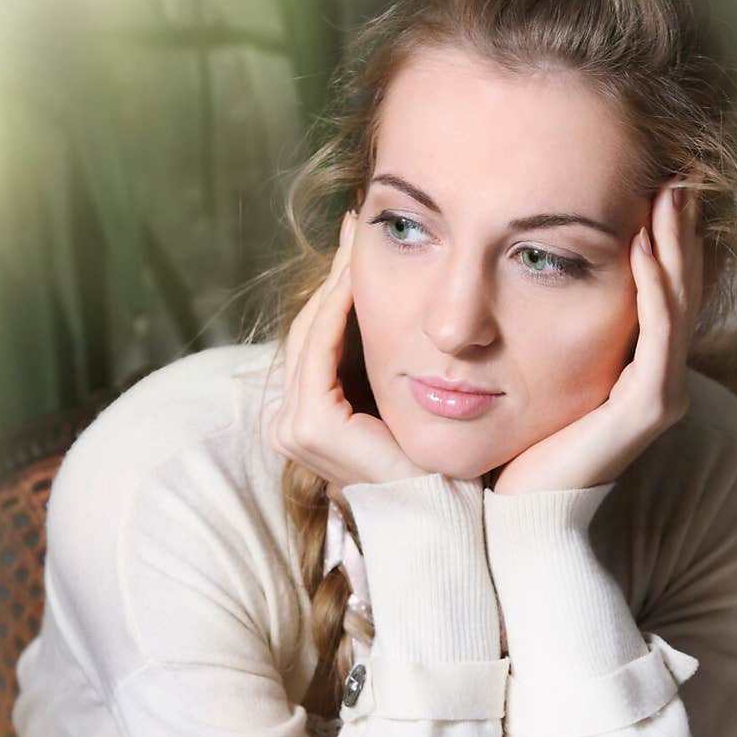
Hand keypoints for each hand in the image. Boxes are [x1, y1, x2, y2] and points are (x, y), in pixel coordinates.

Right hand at [268, 211, 428, 487]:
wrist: (446, 511)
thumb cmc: (435, 463)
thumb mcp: (404, 397)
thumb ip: (388, 356)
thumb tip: (402, 298)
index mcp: (307, 418)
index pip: (317, 338)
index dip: (336, 287)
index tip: (357, 238)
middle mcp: (290, 424)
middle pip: (309, 330)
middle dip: (333, 277)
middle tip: (354, 225)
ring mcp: (292, 428)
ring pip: (311, 334)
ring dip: (335, 285)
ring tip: (356, 240)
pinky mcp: (309, 427)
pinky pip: (319, 351)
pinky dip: (335, 312)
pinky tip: (357, 277)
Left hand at [493, 181, 703, 493]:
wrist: (522, 516)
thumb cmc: (520, 450)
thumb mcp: (532, 377)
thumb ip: (540, 334)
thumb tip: (510, 277)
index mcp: (634, 371)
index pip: (658, 292)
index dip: (660, 241)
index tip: (647, 187)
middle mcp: (657, 379)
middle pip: (678, 289)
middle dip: (675, 231)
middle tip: (671, 176)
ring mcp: (658, 394)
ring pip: (676, 305)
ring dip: (672, 246)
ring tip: (665, 197)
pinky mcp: (647, 408)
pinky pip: (659, 337)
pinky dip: (654, 289)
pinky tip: (641, 249)